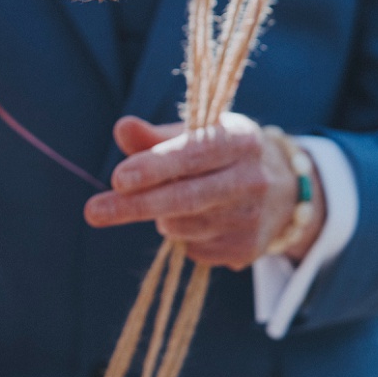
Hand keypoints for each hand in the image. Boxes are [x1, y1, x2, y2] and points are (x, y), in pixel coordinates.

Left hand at [84, 114, 324, 269]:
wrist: (284, 188)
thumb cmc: (220, 154)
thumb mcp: (195, 135)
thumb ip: (154, 136)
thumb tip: (122, 128)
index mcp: (239, 140)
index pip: (192, 155)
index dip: (154, 168)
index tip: (118, 179)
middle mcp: (252, 179)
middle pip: (185, 199)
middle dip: (135, 206)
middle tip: (93, 211)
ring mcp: (253, 217)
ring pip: (184, 227)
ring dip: (161, 218)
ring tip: (170, 202)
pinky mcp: (248, 248)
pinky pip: (193, 248)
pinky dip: (182, 237)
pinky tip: (195, 220)